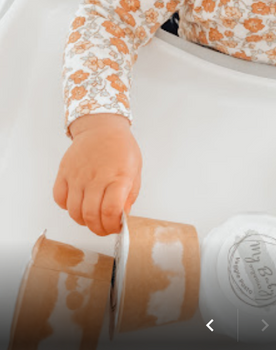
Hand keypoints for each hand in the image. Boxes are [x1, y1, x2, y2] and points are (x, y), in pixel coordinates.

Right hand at [53, 115, 141, 235]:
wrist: (101, 127)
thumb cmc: (120, 148)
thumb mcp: (135, 170)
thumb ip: (129, 195)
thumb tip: (122, 217)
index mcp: (117, 177)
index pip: (111, 211)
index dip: (112, 226)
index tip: (116, 227)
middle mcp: (96, 177)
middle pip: (91, 215)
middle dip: (99, 229)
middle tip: (104, 228)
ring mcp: (77, 175)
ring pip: (74, 211)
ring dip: (84, 221)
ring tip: (92, 217)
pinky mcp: (64, 173)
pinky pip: (60, 199)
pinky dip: (67, 207)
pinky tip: (78, 203)